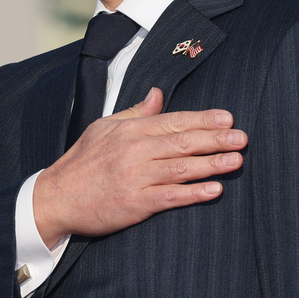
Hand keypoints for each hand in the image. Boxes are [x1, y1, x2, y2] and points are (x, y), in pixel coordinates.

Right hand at [34, 87, 245, 245]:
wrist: (56, 197)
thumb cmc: (82, 162)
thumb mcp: (104, 128)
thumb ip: (136, 112)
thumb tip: (158, 94)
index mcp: (129, 130)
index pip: (172, 121)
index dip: (202, 119)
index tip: (227, 118)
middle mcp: (133, 151)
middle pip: (182, 142)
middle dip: (215, 139)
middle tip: (242, 137)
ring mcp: (134, 177)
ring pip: (181, 168)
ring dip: (211, 164)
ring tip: (237, 160)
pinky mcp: (134, 203)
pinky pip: (170, 196)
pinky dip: (194, 193)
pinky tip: (214, 190)